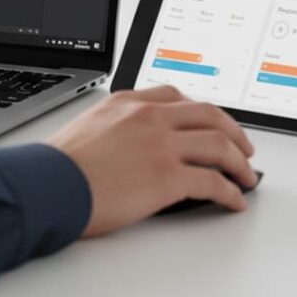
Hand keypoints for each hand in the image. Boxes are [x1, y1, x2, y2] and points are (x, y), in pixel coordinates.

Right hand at [47, 85, 257, 236]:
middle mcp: (148, 116)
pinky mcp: (167, 176)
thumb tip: (134, 148)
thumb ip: (117, 128)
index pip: (175, 95)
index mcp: (127, 102)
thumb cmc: (61, 164)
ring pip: (218, 143)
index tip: (210, 122)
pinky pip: (213, 181)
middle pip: (207, 114)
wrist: (50, 182)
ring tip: (246, 176)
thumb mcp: (89, 127)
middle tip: (243, 148)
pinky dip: (230, 193)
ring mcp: (160, 144)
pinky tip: (233, 201)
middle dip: (232, 131)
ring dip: (239, 161)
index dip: (201, 110)